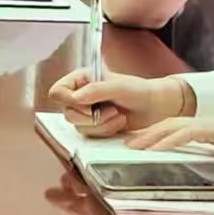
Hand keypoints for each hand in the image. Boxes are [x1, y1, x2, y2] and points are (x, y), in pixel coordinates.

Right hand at [48, 70, 193, 138]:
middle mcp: (81, 95)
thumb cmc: (139, 90)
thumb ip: (94, 91)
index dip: (68, 101)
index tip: (87, 104)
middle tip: (110, 109)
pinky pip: (90, 135)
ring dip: (100, 124)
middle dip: (90, 116)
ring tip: (117, 115)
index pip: (57, 91)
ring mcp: (87, 111)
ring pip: (78, 126)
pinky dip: (105, 131)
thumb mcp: (118, 87)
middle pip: (67, 112)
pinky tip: (118, 122)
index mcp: (81, 79)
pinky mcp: (95, 126)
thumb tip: (74, 98)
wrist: (155, 106)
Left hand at [125, 111, 213, 157]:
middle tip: (127, 144)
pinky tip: (155, 149)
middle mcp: (205, 123)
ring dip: (150, 136)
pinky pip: (186, 133)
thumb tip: (211, 172)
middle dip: (146, 134)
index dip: (157, 136)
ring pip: (172, 127)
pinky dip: (168, 140)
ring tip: (132, 146)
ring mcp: (209, 123)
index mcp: (208, 130)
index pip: (176, 130)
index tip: (141, 146)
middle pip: (168, 126)